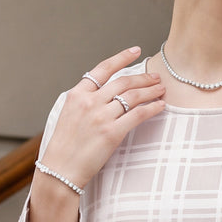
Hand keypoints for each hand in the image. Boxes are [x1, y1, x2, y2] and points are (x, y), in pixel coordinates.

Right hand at [36, 46, 165, 189]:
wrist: (60, 170)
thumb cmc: (64, 148)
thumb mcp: (68, 116)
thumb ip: (84, 102)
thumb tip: (103, 96)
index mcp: (77, 95)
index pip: (103, 69)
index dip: (121, 58)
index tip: (136, 51)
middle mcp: (89, 102)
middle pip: (123, 82)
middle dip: (143, 78)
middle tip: (157, 77)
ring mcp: (101, 117)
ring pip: (133, 96)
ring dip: (151, 91)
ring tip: (162, 89)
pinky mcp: (111, 133)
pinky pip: (137, 115)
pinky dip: (152, 108)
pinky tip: (160, 106)